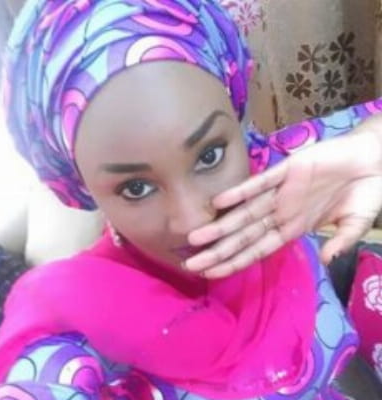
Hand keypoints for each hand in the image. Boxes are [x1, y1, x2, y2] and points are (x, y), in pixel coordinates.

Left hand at [184, 118, 381, 278]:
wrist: (373, 161)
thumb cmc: (363, 194)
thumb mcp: (355, 224)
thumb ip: (342, 242)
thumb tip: (328, 261)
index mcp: (293, 228)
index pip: (257, 250)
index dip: (234, 262)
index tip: (211, 274)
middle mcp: (281, 213)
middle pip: (243, 236)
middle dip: (218, 251)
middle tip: (190, 265)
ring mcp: (282, 193)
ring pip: (245, 212)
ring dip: (221, 225)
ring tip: (195, 238)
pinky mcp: (288, 169)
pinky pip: (261, 182)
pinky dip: (241, 191)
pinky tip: (220, 201)